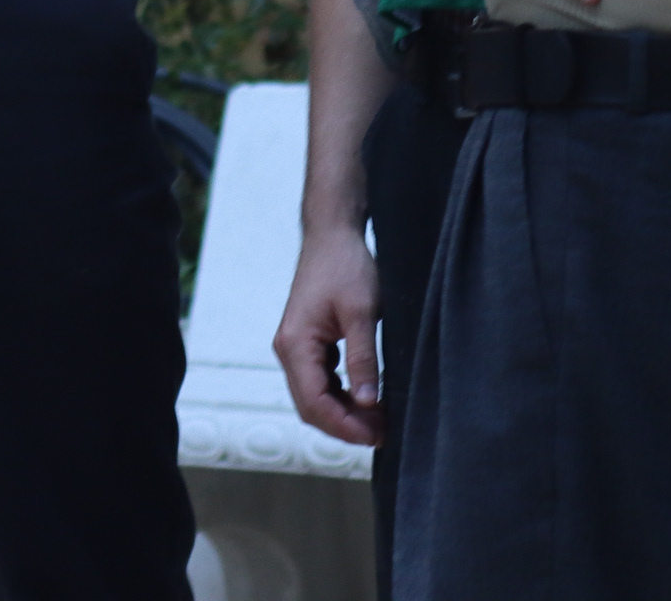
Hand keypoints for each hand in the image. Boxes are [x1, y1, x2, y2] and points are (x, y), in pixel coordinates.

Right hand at [273, 225, 385, 445]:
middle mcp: (288, 349)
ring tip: (379, 419)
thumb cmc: (346, 266)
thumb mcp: (362, 312)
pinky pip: (320, 381)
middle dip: (345, 425)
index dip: (345, 426)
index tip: (377, 436)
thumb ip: (363, 358)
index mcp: (295, 344)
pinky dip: (341, 396)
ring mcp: (296, 347)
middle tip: (382, 433)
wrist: (333, 235)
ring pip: (315, 396)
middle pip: (311, 406)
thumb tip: (367, 402)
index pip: (314, 402)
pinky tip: (367, 398)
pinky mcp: (307, 343)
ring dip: (344, 412)